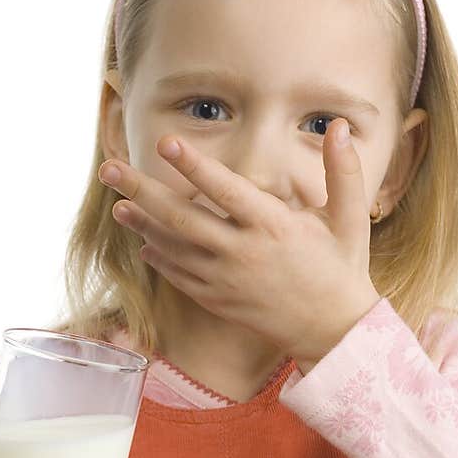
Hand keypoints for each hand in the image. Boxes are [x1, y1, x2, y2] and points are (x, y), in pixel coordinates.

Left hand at [98, 119, 380, 365]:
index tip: (165, 143)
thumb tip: (338, 124)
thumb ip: (343, 171)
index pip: (226, 191)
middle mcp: (243, 254)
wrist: (333, 332)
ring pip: (174, 248)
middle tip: (108, 169)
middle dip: (142, 191)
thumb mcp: (349, 220)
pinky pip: (181, 277)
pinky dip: (160, 259)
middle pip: (182, 219)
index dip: (194, 167)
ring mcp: (227, 281)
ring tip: (117, 203)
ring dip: (142, 224)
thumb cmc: (342, 269)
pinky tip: (144, 241)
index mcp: (274, 227)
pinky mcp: (219, 301)